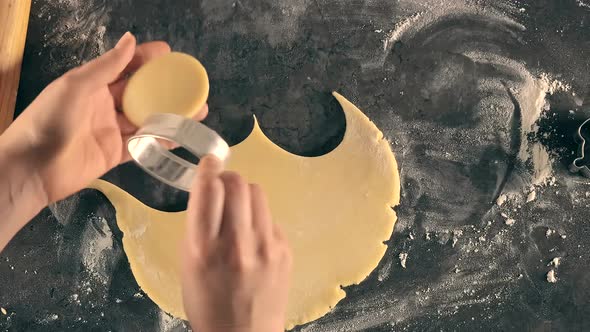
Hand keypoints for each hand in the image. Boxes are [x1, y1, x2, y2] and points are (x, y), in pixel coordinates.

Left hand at [1, 32, 207, 203]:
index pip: (124, 67)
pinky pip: (143, 144)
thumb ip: (106, 66)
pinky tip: (181, 136)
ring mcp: (111, 130)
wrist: (33, 169)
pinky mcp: (115, 153)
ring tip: (197, 111)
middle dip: (166, 89)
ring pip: (146, 119)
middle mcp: (104, 105)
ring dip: (170, 115)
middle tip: (192, 85)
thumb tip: (131, 39)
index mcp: (92, 85)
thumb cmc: (50, 121)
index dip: (146, 59)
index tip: (170, 55)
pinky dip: (161, 140)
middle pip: (140, 93)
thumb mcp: (76, 87)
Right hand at [181, 156, 291, 331]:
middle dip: (228, 178)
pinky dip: (259, 220)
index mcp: (203, 247)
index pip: (208, 190)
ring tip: (240, 210)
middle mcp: (236, 243)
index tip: (210, 162)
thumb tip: (209, 193)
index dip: (208, 169)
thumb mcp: (188, 265)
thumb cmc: (207, 302)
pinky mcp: (285, 251)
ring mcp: (265, 246)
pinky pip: (270, 218)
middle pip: (237, 184)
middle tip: (224, 184)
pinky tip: (254, 238)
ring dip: (245, 195)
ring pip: (258, 194)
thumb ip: (198, 226)